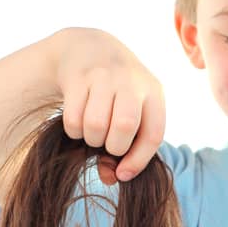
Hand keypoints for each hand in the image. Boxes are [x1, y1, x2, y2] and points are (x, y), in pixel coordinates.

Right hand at [56, 28, 166, 183]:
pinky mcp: (78, 77)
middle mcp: (131, 80)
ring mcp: (104, 75)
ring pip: (96, 125)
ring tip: (93, 132)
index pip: (153, 134)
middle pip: (125, 127)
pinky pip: (74, 119)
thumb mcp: (131, 112)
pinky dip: (74, 131)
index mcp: (154, 92)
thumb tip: (111, 179)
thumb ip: (127, 147)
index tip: (123, 174)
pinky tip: (78, 121)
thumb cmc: (117, 93)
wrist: (90, 47)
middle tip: (107, 144)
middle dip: (113, 147)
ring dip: (91, 139)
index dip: (138, 161)